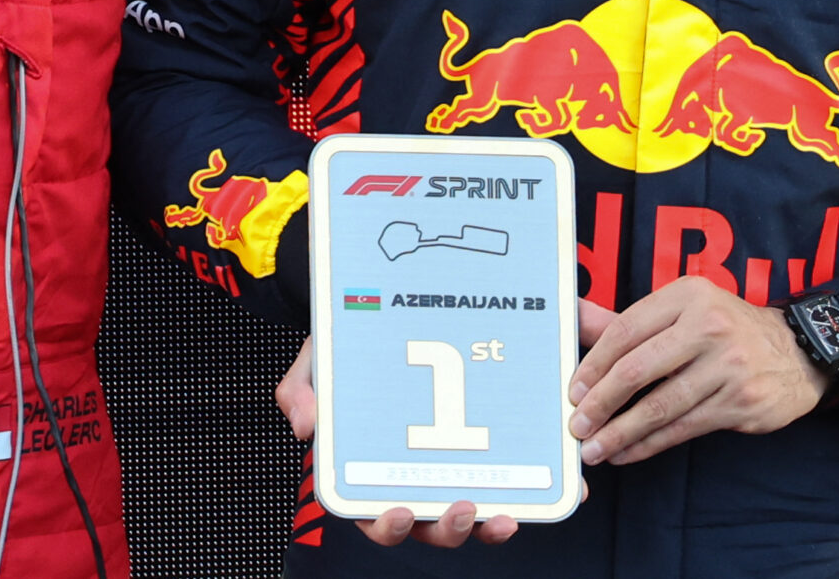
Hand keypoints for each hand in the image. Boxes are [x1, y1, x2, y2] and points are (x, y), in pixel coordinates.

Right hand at [275, 337, 518, 549]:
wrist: (390, 310)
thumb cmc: (351, 343)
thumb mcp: (318, 360)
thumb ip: (301, 389)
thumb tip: (305, 426)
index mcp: (366, 469)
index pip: (372, 514)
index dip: (386, 524)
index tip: (399, 512)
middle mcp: (409, 478)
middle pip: (426, 526)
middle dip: (445, 529)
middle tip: (462, 509)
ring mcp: (448, 467)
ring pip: (466, 514)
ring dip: (484, 524)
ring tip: (499, 512)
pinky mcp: (483, 448)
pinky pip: (502, 480)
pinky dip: (519, 492)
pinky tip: (538, 487)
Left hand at [568, 281, 829, 465]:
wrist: (796, 353)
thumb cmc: (725, 331)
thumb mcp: (682, 311)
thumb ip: (626, 320)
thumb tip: (572, 314)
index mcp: (688, 296)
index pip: (626, 329)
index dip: (593, 364)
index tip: (573, 390)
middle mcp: (709, 326)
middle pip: (638, 368)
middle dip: (601, 402)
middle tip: (577, 425)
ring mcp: (728, 365)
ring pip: (660, 406)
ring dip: (620, 432)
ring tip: (595, 448)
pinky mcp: (740, 401)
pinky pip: (682, 428)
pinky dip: (648, 444)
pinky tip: (626, 452)